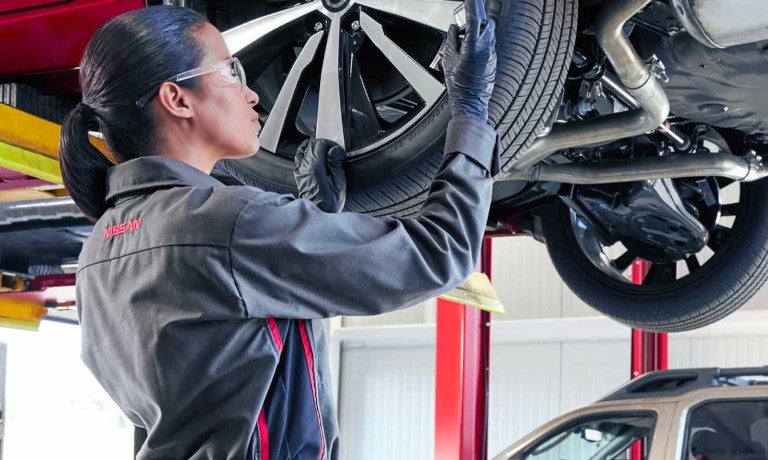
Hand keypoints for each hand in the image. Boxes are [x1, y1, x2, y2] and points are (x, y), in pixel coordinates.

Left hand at [294, 137, 346, 212]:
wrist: (320, 213)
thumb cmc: (330, 201)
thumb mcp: (339, 182)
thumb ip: (335, 163)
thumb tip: (334, 150)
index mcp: (315, 167)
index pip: (318, 144)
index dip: (329, 144)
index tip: (337, 151)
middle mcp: (304, 167)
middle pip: (310, 145)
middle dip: (323, 145)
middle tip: (333, 152)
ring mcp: (300, 171)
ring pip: (304, 151)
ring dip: (314, 150)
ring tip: (325, 156)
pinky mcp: (299, 176)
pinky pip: (301, 160)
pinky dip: (308, 156)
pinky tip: (317, 162)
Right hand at [442, 0, 496, 122]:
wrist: (471, 102)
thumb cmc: (460, 85)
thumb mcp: (448, 60)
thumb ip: (451, 40)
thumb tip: (453, 30)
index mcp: (474, 45)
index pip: (474, 18)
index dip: (472, 5)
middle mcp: (487, 48)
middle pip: (486, 23)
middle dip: (477, 22)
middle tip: (464, 30)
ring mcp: (492, 54)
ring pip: (489, 34)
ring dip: (478, 34)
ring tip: (465, 47)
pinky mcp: (493, 61)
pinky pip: (489, 46)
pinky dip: (480, 45)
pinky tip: (470, 57)